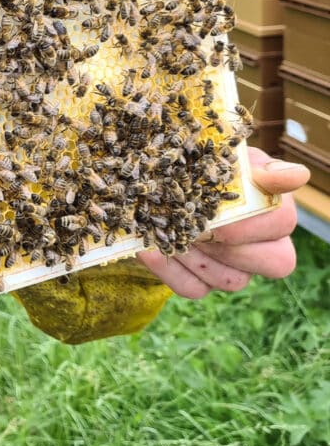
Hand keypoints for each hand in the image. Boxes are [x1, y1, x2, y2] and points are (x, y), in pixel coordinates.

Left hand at [137, 147, 307, 298]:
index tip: (221, 218)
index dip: (255, 224)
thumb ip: (256, 166)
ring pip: (233, 280)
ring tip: (167, 231)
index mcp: (273, 206)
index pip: (284, 222)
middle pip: (276, 262)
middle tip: (197, 228)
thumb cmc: (197, 165)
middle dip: (231, 245)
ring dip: (197, 256)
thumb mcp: (221, 157)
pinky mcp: (203, 283)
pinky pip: (194, 289)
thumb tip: (296, 175)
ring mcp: (235, 269)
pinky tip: (150, 249)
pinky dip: (170, 270)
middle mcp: (265, 244)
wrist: (155, 182)